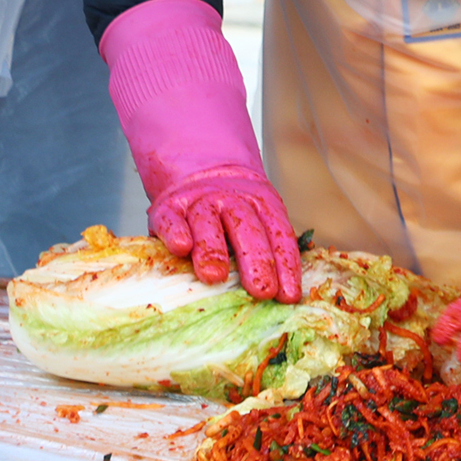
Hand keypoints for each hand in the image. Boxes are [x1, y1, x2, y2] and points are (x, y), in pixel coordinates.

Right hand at [101, 0, 300, 303]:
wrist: (198, 163)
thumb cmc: (233, 207)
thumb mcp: (256, 218)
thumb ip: (266, 245)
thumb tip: (286, 291)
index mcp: (265, 207)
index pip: (280, 237)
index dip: (286, 266)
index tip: (290, 297)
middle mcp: (236, 203)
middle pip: (250, 230)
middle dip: (258, 261)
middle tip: (261, 291)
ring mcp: (202, 201)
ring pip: (210, 224)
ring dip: (213, 249)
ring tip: (215, 275)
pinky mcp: (170, 205)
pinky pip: (172, 218)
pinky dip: (177, 230)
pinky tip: (180, 246)